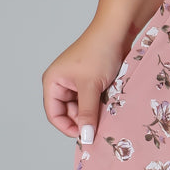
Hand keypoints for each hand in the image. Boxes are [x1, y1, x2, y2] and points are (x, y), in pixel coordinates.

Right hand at [42, 20, 133, 141]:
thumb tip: (85, 137)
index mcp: (53, 82)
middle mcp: (61, 82)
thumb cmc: (99, 53)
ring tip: (105, 111)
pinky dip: (98, 104)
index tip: (86, 136)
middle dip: (82, 119)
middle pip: (67, 112)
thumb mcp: (92, 87)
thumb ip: (87, 113)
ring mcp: (75, 81)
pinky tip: (108, 105)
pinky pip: (90, 99)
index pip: (53, 114)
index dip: (68, 127)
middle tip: (99, 124)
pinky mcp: (89, 80)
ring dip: (92, 112)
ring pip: (81, 107)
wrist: (116, 31)